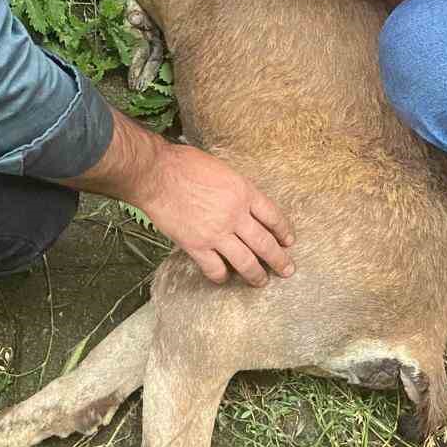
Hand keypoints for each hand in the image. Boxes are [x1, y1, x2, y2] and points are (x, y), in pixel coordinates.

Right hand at [65, 109, 294, 286]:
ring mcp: (216, 233)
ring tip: (261, 282)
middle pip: (265, 243)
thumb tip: (243, 203)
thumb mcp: (222, 168)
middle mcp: (235, 215)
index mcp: (244, 192)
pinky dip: (221, 276)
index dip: (283, 231)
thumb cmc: (186, 164)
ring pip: (245, 262)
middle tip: (287, 270)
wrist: (158, 174)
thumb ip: (236, 188)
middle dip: (279, 260)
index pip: (273, 216)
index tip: (288, 241)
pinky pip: (215, 269)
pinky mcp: (196, 246)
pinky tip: (223, 277)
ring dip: (256, 275)